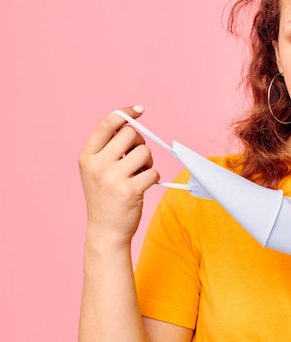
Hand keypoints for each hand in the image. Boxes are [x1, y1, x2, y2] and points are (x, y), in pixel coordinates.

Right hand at [78, 106, 158, 246]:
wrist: (105, 231)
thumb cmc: (106, 197)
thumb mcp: (96, 170)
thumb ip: (108, 148)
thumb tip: (131, 124)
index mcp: (87, 156)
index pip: (106, 124)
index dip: (124, 113)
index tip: (139, 110)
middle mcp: (97, 165)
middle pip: (130, 134)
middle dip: (140, 143)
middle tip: (138, 157)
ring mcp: (112, 178)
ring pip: (144, 152)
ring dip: (148, 162)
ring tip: (139, 174)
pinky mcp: (130, 191)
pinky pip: (153, 172)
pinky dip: (153, 177)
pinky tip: (143, 186)